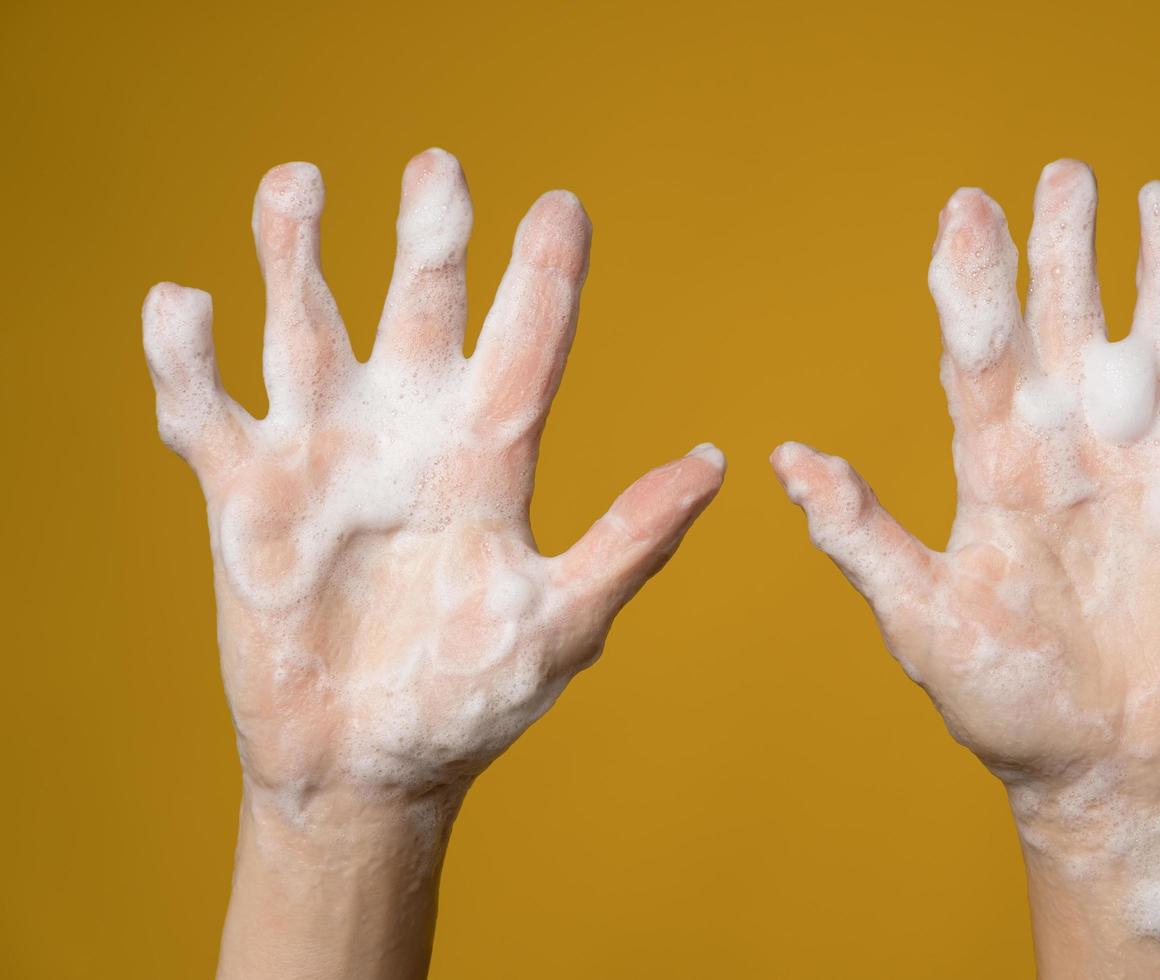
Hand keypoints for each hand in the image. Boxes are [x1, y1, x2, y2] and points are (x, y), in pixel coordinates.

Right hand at [144, 149, 723, 977]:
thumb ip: (633, 542)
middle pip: (419, 310)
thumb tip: (715, 463)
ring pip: (306, 328)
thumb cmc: (472, 702)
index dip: (544, 277)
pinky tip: (185, 304)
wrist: (371, 768)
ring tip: (300, 183)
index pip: (526, 345)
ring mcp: (325, 455)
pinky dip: (186, 359)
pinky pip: (205, 411)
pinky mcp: (244, 493)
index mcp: (490, 459)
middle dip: (428, 239)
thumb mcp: (562, 622)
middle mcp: (409, 434)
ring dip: (296, 257)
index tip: (563, 207)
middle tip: (439, 169)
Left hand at [771, 160, 1159, 964]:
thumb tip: (785, 458)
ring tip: (1157, 200)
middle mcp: (1080, 441)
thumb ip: (862, 535)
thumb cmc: (1006, 703)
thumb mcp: (925, 619)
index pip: (986, 346)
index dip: (977, 276)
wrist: (1105, 769)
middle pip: (1074, 317)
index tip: (966, 207)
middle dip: (1068, 246)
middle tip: (1062, 175)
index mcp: (1001, 461)